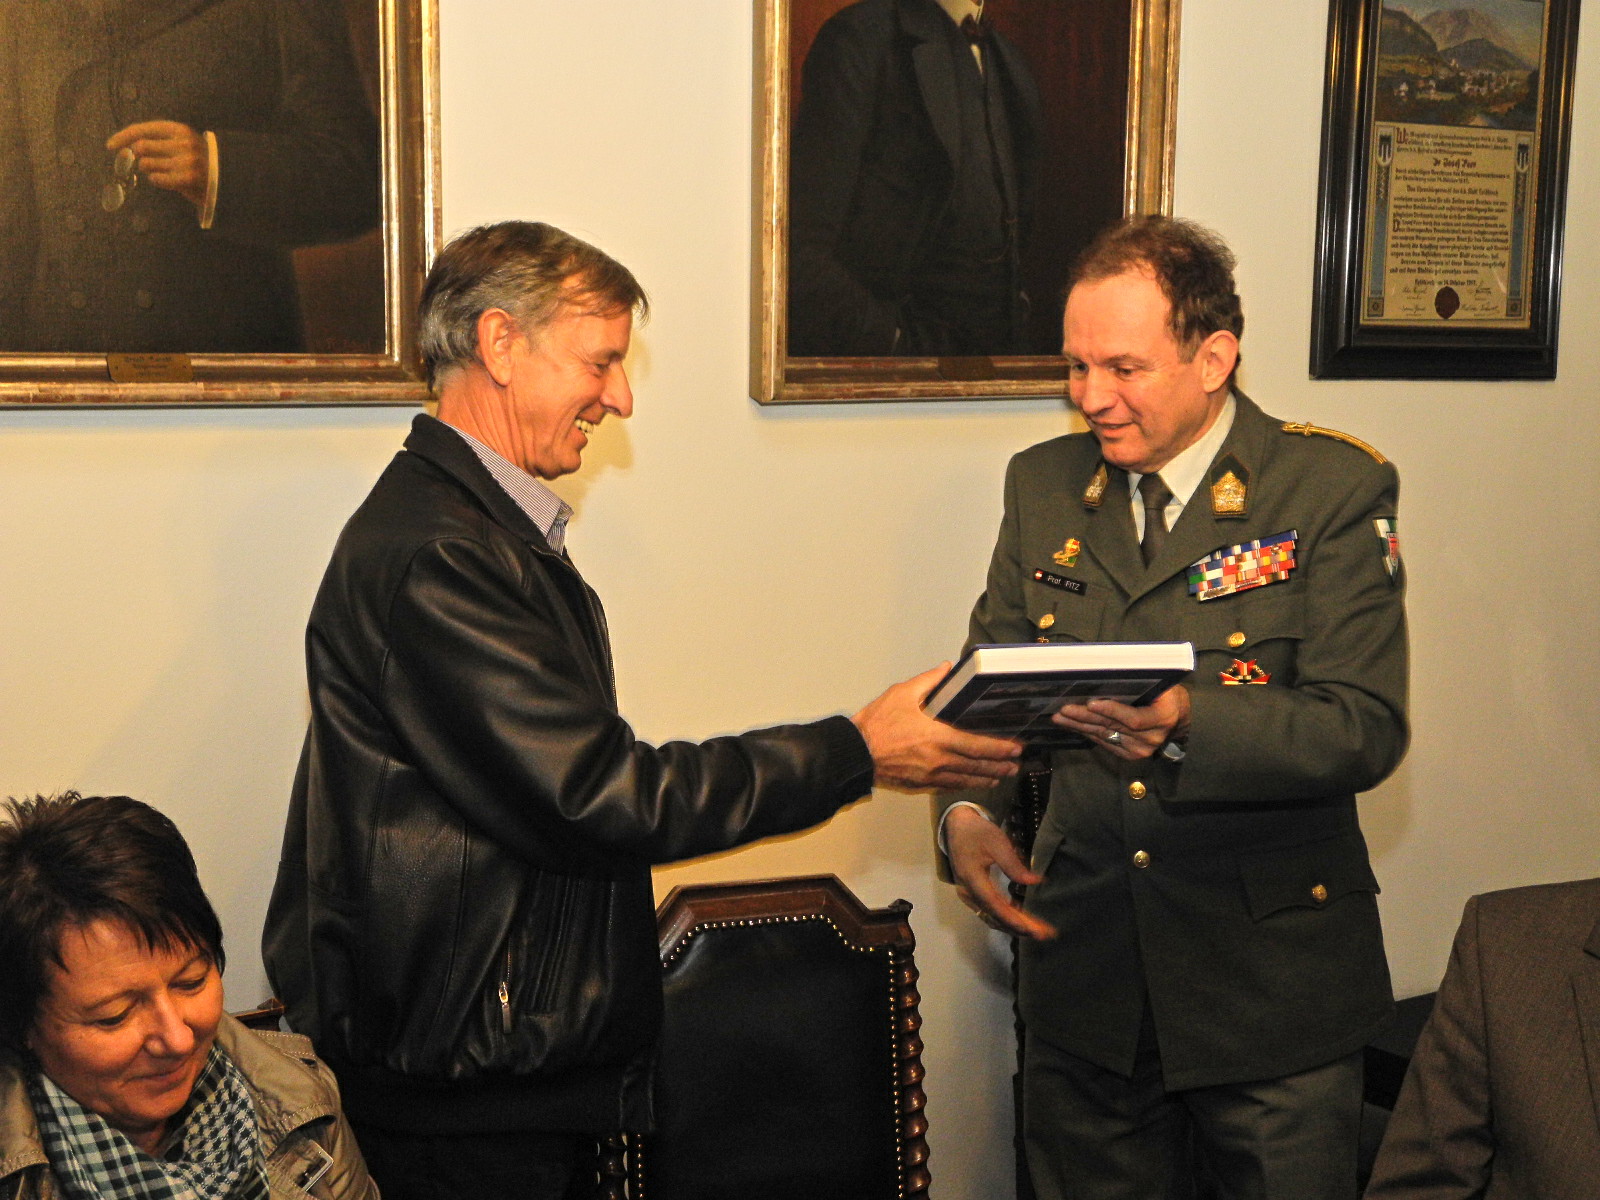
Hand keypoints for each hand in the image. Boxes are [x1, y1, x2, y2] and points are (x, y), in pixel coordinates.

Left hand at [107, 121, 207, 209]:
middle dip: (138, 157)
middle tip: (146, 164)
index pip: (142, 129)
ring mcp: (185, 160)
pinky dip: (157, 180)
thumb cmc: (201, 161)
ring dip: (149, 170)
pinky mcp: (187, 178)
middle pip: (141, 147)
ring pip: (146, 164)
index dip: (122, 137)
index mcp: (179, 129)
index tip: (110, 146)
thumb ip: (159, 142)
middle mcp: (182, 142)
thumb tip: (128, 148)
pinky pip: (156, 179)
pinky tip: (169, 181)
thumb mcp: (183, 143)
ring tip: (164, 173)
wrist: (230, 177)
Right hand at [853, 663, 1021, 790]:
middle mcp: (937, 760)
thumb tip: (947, 668)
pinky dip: (965, 785)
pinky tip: (972, 783)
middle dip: (999, 765)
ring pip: (965, 780)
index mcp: (936, 737)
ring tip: (1001, 775)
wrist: (856, 752)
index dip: (999, 748)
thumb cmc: (876, 724)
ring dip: (986, 778)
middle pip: (976, 766)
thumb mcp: (902, 693)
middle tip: (1016, 764)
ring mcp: (929, 776)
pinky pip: (948, 787)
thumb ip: (929, 681)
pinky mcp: (920, 785)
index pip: (976, 745)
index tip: (1015, 747)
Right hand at [946, 805, 1055, 939]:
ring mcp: (968, 895)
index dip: (1013, 919)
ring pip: (992, 917)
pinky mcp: (972, 894)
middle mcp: (968, 892)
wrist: (956, 826)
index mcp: (972, 878)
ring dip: (1014, 926)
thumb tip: (1037, 882)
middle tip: (1044, 935)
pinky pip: (990, 911)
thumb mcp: (997, 843)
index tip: (1032, 930)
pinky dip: (1006, 918)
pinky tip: (1023, 919)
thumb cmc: (977, 832)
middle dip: (1020, 928)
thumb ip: (1014, 865)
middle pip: (995, 916)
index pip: (994, 905)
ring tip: (1038, 931)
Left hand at [1053, 684, 1190, 760]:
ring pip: (1104, 735)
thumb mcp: (1160, 683)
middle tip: (1064, 709)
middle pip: (1113, 727)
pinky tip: (1071, 724)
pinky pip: (1103, 742)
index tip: (1091, 703)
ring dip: (1079, 725)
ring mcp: (1140, 750)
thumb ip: (1139, 680)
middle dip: (1085, 717)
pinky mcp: (1129, 755)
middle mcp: (1151, 738)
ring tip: (1059, 716)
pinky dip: (1086, 732)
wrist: (1175, 718)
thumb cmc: (1165, 694)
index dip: (1112, 711)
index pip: (1134, 719)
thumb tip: (1108, 667)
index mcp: (1162, 718)